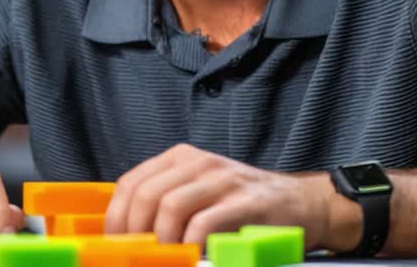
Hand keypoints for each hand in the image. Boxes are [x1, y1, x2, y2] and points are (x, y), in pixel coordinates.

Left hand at [104, 144, 338, 247]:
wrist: (301, 204)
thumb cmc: (242, 206)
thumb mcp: (199, 192)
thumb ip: (165, 204)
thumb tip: (127, 236)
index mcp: (181, 159)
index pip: (131, 183)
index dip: (116, 218)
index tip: (115, 246)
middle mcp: (199, 163)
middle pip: (146, 194)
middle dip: (133, 233)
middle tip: (139, 257)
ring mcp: (223, 180)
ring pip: (170, 207)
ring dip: (161, 241)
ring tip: (167, 258)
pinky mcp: (246, 202)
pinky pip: (205, 224)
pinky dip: (192, 246)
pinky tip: (195, 258)